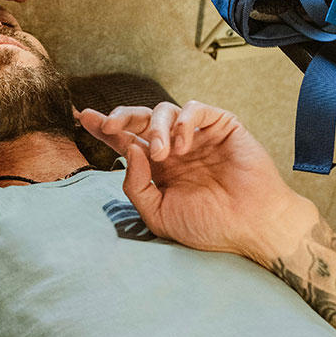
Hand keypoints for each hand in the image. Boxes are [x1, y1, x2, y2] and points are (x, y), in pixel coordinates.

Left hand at [78, 101, 317, 262]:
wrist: (252, 227)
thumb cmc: (209, 226)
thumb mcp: (159, 214)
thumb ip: (137, 185)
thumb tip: (128, 151)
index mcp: (157, 168)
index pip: (126, 141)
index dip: (104, 129)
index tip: (83, 119)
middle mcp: (174, 148)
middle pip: (140, 119)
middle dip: (120, 117)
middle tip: (109, 125)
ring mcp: (196, 136)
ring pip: (164, 111)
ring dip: (156, 129)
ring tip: (162, 155)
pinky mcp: (221, 126)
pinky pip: (195, 109)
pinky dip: (183, 121)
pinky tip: (182, 145)